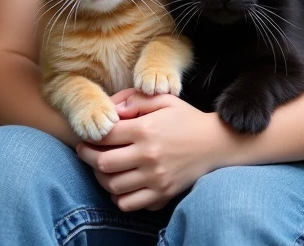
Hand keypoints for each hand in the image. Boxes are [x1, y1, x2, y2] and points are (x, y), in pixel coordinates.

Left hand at [75, 91, 232, 211]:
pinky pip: (129, 203)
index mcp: (145, 130)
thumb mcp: (165, 100)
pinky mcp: (162, 194)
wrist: (217, 144)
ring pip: (113, 186)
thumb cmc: (188, 119)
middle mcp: (148, 155)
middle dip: (89, 158)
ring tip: (102, 170)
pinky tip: (121, 186)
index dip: (91, 136)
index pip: (105, 136)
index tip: (87, 137)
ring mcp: (155, 178)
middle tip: (86, 153)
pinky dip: (119, 197)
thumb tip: (113, 108)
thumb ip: (137, 100)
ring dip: (102, 178)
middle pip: (103, 163)